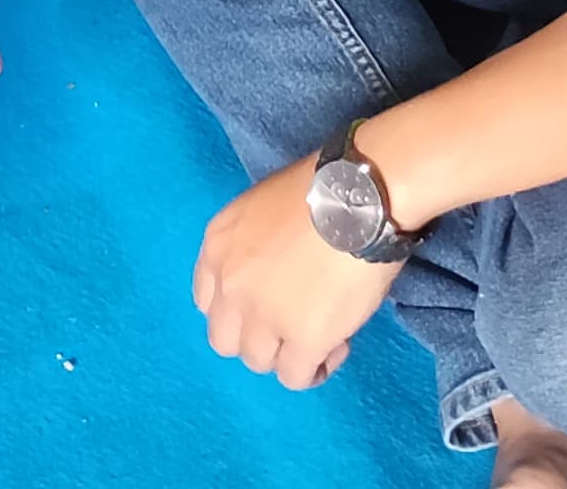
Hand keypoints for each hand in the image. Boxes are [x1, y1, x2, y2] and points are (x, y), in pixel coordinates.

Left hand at [194, 156, 399, 390]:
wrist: (359, 199)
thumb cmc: (322, 189)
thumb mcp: (263, 208)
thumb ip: (254, 246)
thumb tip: (279, 271)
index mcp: (218, 246)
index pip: (207, 301)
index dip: (237, 310)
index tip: (266, 305)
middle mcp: (231, 286)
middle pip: (226, 340)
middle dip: (256, 338)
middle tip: (292, 325)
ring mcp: (263, 316)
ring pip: (259, 362)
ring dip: (286, 354)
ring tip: (322, 336)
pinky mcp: (302, 339)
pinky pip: (295, 376)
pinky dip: (314, 369)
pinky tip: (336, 347)